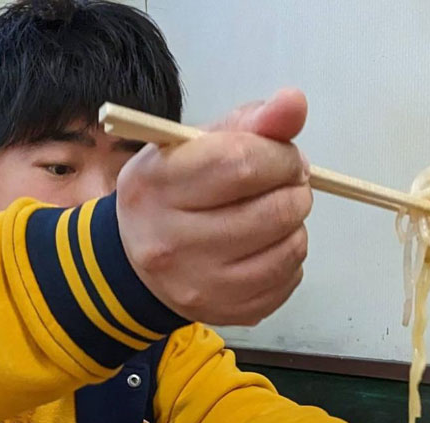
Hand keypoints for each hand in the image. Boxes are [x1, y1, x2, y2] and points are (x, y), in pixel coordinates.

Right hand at [115, 89, 311, 325]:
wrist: (133, 261)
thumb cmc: (171, 190)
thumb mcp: (195, 145)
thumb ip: (249, 121)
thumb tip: (294, 103)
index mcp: (158, 185)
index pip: (241, 163)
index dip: (279, 156)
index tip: (284, 157)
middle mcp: (171, 241)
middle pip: (272, 210)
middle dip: (296, 189)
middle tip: (287, 184)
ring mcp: (198, 284)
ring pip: (289, 248)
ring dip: (295, 224)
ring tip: (274, 214)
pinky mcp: (225, 313)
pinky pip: (289, 280)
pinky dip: (289, 258)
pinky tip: (265, 246)